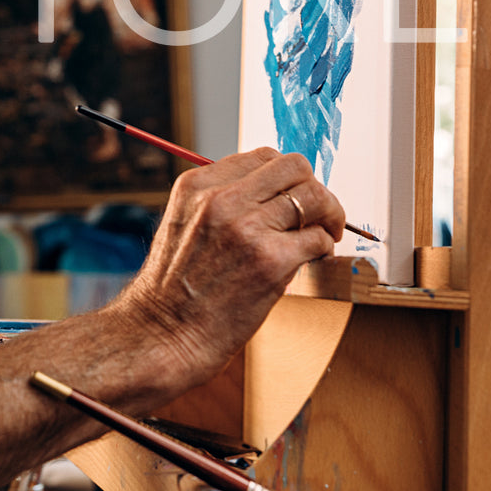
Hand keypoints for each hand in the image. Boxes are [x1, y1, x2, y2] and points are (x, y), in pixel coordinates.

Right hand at [109, 147, 344, 399]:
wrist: (163, 334)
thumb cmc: (173, 291)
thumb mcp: (184, 225)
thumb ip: (220, 203)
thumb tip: (273, 196)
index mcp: (197, 185)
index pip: (263, 156)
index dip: (287, 176)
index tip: (293, 196)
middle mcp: (221, 198)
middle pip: (294, 167)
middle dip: (315, 188)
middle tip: (320, 213)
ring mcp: (247, 228)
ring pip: (314, 197)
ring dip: (328, 216)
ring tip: (323, 236)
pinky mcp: (271, 260)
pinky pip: (318, 239)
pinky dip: (323, 248)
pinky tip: (312, 260)